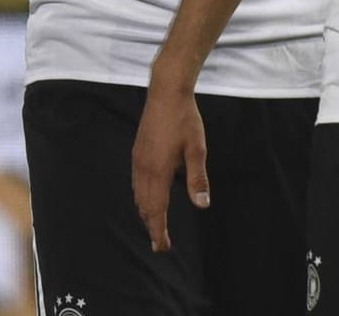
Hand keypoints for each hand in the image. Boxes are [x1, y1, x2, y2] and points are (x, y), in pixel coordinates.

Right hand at [131, 82, 209, 252]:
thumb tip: (202, 205)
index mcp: (158, 170)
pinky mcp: (137, 151)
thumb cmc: (185, 119)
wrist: (165, 92)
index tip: (162, 246)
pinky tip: (149, 198)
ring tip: (154, 226)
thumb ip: (197, 178)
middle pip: (144, 206)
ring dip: (145, 213)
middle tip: (160, 244)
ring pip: (138, 195)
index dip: (158, 230)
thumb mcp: (197, 149)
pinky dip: (141, 198)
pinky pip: (136, 182)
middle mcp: (143, 167)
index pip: (156, 209)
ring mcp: (138, 159)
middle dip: (151, 226)